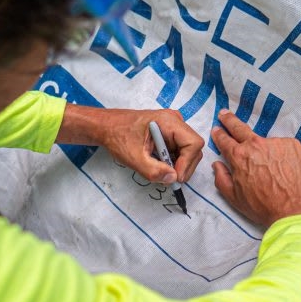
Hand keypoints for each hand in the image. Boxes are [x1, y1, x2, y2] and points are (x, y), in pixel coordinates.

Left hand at [58, 105, 203, 183]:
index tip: (175, 177)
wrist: (106, 127)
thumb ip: (154, 170)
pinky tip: (160, 164)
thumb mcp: (134, 158)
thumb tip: (173, 179)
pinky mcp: (170, 133)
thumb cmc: (118, 137)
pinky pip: (180, 150)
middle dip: (184, 166)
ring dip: (179, 165)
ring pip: (188, 150)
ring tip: (162, 171)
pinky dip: (174, 161)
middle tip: (170, 180)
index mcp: (169, 121)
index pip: (193, 143)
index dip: (187, 163)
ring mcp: (174, 126)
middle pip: (193, 148)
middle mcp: (175, 121)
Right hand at [211, 109, 300, 226]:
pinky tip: (286, 169)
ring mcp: (277, 142)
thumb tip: (217, 164)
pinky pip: (284, 147)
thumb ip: (221, 178)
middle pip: (240, 128)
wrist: (296, 210)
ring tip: (272, 169)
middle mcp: (256, 144)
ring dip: (265, 150)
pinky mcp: (294, 145)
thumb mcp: (234, 198)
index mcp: (239, 156)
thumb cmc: (263, 207)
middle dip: (230, 120)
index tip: (217, 129)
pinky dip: (283, 155)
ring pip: (266, 143)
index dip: (219, 134)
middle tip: (225, 114)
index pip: (225, 140)